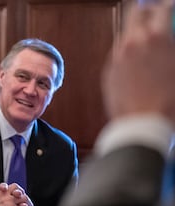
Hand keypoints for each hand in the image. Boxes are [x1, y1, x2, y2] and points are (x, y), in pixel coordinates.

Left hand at [102, 0, 174, 122]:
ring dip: (135, 32)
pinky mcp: (108, 71)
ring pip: (124, 34)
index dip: (165, 8)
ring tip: (145, 40)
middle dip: (145, 12)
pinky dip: (127, 51)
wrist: (143, 123)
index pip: (159, 10)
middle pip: (135, 15)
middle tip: (153, 15)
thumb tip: (167, 41)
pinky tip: (136, 61)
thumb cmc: (168, 100)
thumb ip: (169, 47)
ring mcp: (117, 57)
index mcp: (155, 38)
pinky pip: (117, 53)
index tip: (167, 9)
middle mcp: (133, 43)